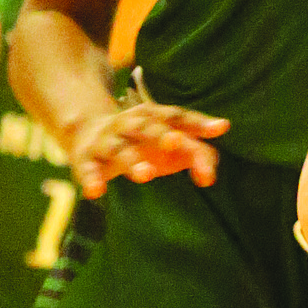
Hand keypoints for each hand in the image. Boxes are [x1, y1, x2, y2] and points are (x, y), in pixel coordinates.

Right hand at [66, 101, 229, 198]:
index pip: (178, 116)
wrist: (87, 132)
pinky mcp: (86, 159)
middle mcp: (131, 123)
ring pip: (120, 149)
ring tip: (146, 176)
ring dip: (131, 160)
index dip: (199, 122)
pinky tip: (96, 191)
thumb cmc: (141, 140)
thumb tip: (217, 155)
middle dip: (162, 135)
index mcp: (153, 116)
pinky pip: (88, 169)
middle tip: (178, 143)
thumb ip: (195, 149)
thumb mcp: (167, 141)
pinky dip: (91, 179)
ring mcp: (108, 140)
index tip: (220, 128)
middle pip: (148, 128)